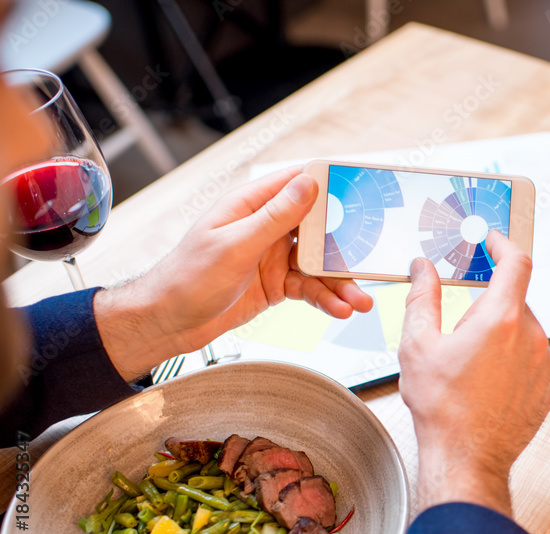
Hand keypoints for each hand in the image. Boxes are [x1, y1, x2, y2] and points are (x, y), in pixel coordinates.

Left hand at [95, 167, 373, 379]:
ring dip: (340, 282)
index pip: (297, 184)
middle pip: (318, 228)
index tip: (362, 189)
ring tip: (360, 300)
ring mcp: (273, 256)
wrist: (168, 323)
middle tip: (371, 259)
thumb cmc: (187, 279)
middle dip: (345, 246)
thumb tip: (308, 184)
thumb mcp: (235, 245)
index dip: (331, 185)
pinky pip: (310, 288)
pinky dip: (326, 299)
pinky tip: (339, 310)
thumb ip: (275, 216)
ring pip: (318, 263)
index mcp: (250, 206)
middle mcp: (265, 227)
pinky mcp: (277, 283)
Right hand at [397, 231, 549, 516]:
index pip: (516, 263)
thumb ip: (421, 297)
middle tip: (461, 332)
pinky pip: (535, 358)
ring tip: (473, 368)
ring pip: (525, 332)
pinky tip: (489, 382)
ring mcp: (546, 364)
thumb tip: (421, 268)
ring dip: (503, 336)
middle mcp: (533, 337)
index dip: (504, 245)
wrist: (466, 458)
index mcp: (502, 319)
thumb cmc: (442, 408)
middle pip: (515, 301)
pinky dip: (515, 360)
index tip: (493, 241)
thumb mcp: (418, 345)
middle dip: (490, 306)